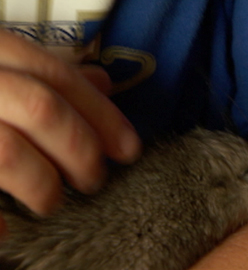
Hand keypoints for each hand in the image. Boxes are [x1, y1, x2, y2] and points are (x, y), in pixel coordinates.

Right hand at [0, 30, 140, 221]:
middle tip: (94, 181)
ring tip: (51, 202)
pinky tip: (4, 231)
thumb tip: (103, 82)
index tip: (130, 149)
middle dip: (80, 150)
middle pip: (43, 109)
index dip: (103, 116)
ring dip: (42, 184)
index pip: (61, 78)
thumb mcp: (6, 67)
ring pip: (8, 152)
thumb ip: (51, 74)